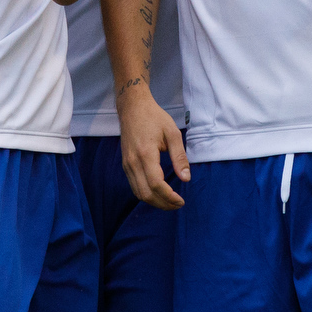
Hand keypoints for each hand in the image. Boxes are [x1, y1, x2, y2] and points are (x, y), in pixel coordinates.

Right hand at [118, 90, 188, 208]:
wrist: (132, 107)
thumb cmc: (154, 117)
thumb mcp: (172, 133)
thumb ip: (179, 157)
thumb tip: (186, 178)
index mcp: (145, 154)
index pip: (156, 184)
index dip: (169, 197)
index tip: (181, 200)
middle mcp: (133, 162)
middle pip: (146, 193)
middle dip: (163, 204)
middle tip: (178, 204)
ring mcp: (127, 164)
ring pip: (138, 193)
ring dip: (155, 201)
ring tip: (170, 201)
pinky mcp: (125, 164)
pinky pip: (134, 186)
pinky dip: (147, 194)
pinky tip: (159, 193)